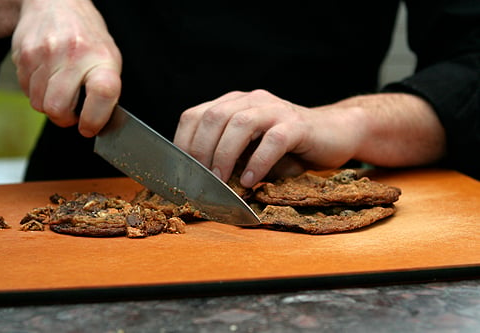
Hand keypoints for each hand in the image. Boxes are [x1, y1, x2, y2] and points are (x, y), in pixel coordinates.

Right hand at [11, 0, 121, 136]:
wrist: (56, 4)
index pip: (102, 93)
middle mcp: (73, 55)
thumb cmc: (87, 37)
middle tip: (72, 112)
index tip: (89, 127)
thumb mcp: (109, 58)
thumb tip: (97, 122)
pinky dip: (36, 92)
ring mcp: (45, 54)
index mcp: (101, 59)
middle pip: (58, 108)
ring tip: (60, 90)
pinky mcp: (23, 55)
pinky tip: (47, 77)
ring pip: (39, 104)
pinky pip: (26, 91)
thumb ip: (106, 90)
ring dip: (49, 104)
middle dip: (64, 118)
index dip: (94, 118)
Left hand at [174, 90, 445, 187]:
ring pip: (240, 124)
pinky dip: (258, 162)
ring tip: (222, 182)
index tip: (179, 172)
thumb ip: (228, 155)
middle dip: (200, 151)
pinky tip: (251, 181)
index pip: (195, 115)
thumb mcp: (251, 148)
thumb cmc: (289, 147)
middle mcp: (252, 100)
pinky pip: (273, 140)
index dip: (182, 143)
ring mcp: (276, 109)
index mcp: (234, 104)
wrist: (336, 133)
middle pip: (213, 117)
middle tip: (199, 180)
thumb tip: (196, 181)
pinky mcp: (298, 125)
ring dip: (224, 156)